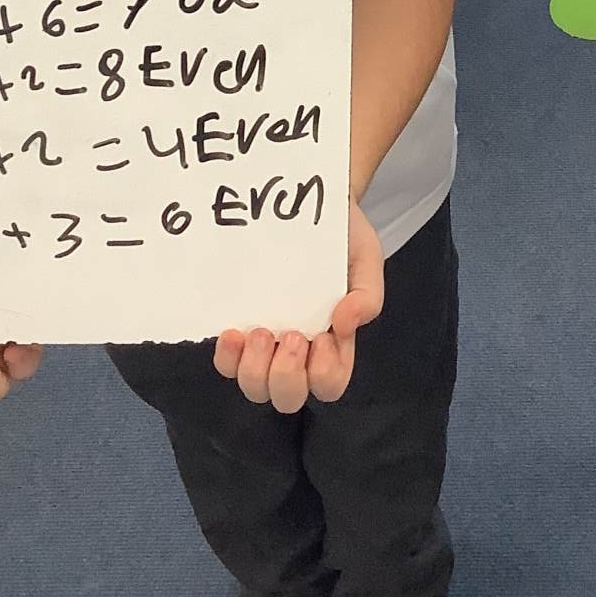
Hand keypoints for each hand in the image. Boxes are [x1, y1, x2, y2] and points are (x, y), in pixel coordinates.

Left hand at [214, 200, 384, 412]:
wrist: (307, 198)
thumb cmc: (341, 235)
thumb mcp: (366, 258)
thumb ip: (368, 294)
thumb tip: (347, 323)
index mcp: (333, 343)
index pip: (330, 384)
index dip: (325, 373)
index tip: (325, 336)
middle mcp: (297, 352)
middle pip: (288, 398)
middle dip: (287, 377)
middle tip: (290, 335)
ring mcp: (264, 344)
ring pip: (255, 388)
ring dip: (255, 370)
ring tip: (259, 332)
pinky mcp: (237, 329)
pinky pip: (227, 363)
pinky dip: (228, 357)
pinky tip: (231, 334)